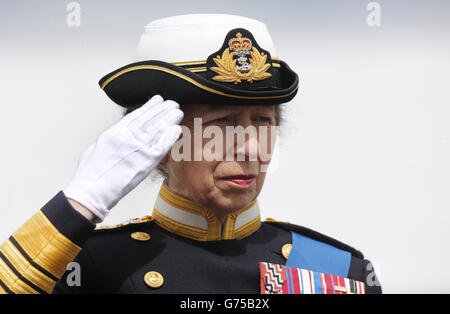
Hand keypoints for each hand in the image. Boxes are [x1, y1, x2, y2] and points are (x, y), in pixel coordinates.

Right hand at [63, 95, 182, 221]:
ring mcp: (139, 148)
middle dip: (163, 109)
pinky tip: (177, 129)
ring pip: (159, 128)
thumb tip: (119, 135)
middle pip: (150, 118)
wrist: (93, 190)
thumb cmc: (91, 173)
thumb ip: (112, 138)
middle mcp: (129, 137)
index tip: (158, 100)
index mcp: (115, 132)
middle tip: (173, 104)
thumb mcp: (97, 147)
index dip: (150, 107)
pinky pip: (163, 145)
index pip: (137, 115)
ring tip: (178, 112)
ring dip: (170, 119)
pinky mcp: (148, 160)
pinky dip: (171, 136)